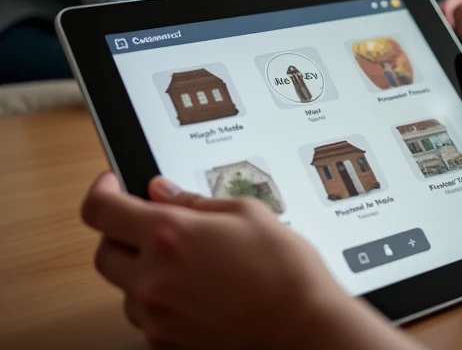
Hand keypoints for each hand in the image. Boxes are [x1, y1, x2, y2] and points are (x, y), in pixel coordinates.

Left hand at [82, 174, 348, 349]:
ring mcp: (157, 317)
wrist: (301, 327)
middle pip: (103, 253)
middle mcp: (153, 279)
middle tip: (149, 224)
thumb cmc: (282, 270)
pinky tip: (193, 289)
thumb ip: (193, 201)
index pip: (101, 211)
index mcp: (170, 235)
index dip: (101, 192)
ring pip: (124, 289)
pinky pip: (145, 317)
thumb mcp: (245, 212)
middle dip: (120, 234)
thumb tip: (161, 191)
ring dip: (141, 270)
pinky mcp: (166, 344)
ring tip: (184, 262)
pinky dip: (159, 300)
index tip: (112, 186)